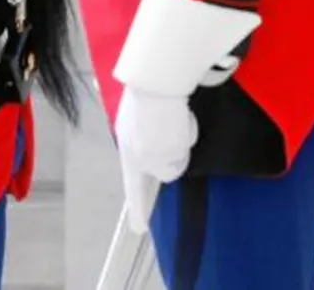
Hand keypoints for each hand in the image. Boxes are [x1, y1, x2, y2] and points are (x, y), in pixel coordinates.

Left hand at [114, 87, 196, 231]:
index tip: (139, 228)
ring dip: (180, 146)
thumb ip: (142, 140)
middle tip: (174, 134)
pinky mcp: (167, 154)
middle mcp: (137, 158)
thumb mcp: (135, 120)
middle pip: (165, 173)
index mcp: (127, 148)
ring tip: (174, 122)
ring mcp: (152, 158)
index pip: (133, 184)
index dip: (138, 207)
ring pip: (177, 163)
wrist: (155, 85)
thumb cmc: (146, 94)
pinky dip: (185, 138)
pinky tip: (178, 121)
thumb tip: (154, 153)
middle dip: (173, 157)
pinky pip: (184, 152)